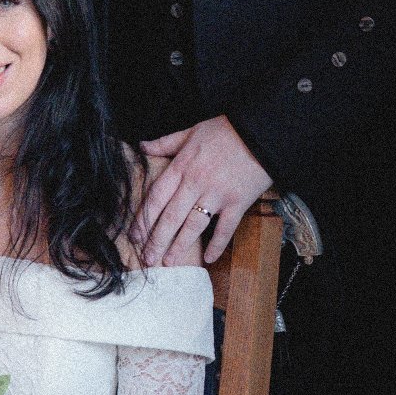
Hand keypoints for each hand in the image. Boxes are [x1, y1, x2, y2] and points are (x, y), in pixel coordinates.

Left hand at [135, 116, 270, 265]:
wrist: (261, 133)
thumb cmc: (226, 130)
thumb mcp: (192, 131)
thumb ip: (165, 143)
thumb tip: (141, 146)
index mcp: (182, 166)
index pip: (156, 197)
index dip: (144, 219)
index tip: (134, 235)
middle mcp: (196, 183)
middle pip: (171, 217)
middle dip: (156, 240)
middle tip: (147, 259)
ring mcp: (217, 195)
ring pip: (193, 226)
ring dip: (179, 247)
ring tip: (169, 263)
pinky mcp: (238, 202)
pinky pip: (226, 228)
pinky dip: (217, 245)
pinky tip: (209, 259)